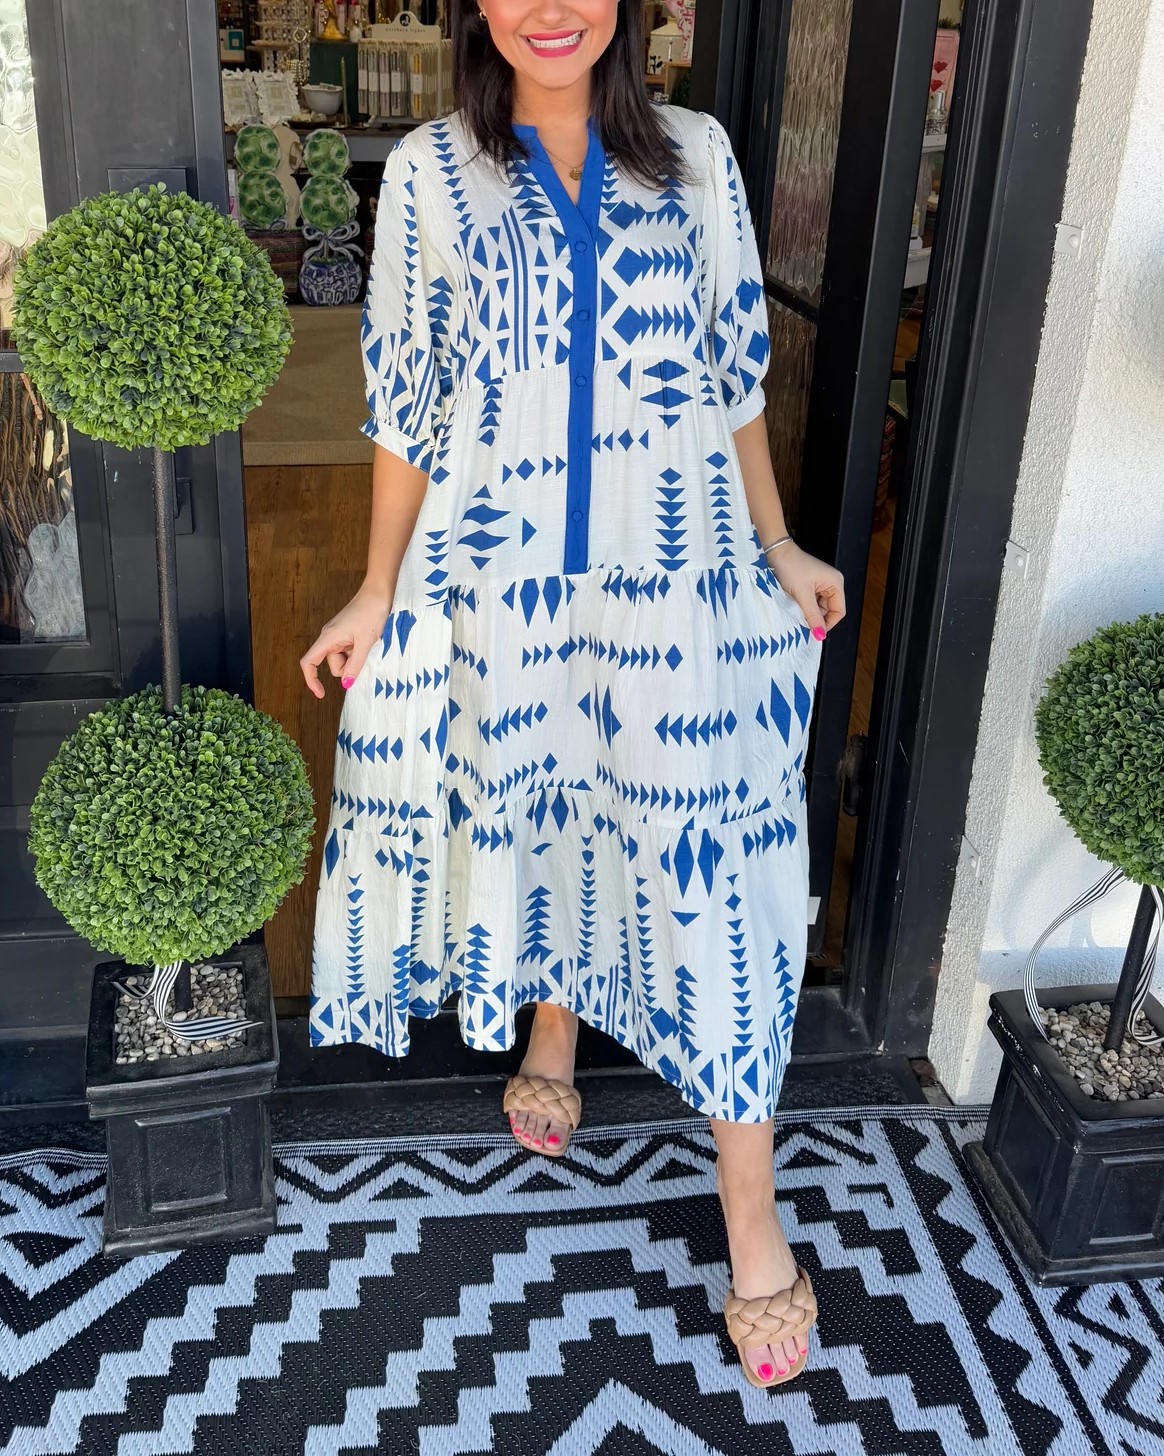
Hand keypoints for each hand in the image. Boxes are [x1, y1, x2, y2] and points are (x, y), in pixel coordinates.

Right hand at [300, 583, 392, 699]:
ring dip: (355, 658)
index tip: (321, 694)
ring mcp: (337, 635)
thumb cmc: (371, 613)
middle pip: (333, 665)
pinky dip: (358, 652)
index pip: (309, 662)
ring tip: (368, 642)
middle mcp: (329, 637)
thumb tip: (346, 684)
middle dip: (348, 666)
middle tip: (364, 651)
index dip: (311, 680)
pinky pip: (349, 651)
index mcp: (328, 638)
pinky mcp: (346, 634)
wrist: (378, 593)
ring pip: (343, 659)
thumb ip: (355, 664)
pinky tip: (368, 640)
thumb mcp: (365, 642)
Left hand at [768, 544, 845, 639]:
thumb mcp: (803, 594)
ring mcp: (820, 585)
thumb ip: (812, 616)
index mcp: (836, 583)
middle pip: (828, 611)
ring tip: (795, 609)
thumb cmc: (791, 567)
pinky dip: (803, 607)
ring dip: (808, 612)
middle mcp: (831, 584)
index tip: (814, 632)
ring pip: (818, 608)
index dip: (828, 624)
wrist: (776, 552)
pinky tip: (794, 605)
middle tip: (801, 621)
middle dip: (816, 618)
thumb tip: (820, 635)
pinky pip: (810, 603)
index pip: (838, 611)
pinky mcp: (810, 586)